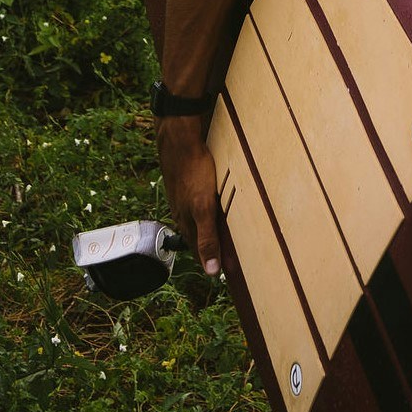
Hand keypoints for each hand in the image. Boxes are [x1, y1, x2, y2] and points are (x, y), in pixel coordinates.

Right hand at [157, 116, 223, 279]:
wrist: (179, 140)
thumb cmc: (193, 173)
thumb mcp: (204, 208)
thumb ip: (208, 238)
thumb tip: (212, 271)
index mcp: (187, 222)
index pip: (201, 250)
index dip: (215, 261)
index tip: (230, 271)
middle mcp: (184, 211)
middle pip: (201, 235)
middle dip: (215, 246)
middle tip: (232, 255)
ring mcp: (185, 195)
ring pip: (201, 218)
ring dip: (214, 227)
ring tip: (227, 232)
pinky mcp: (189, 181)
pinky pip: (202, 200)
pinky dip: (212, 207)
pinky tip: (217, 202)